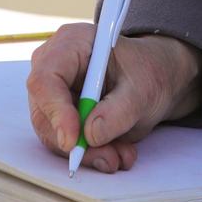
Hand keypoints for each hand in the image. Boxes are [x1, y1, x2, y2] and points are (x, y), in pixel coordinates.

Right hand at [26, 25, 201, 172]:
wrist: (157, 77)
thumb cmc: (148, 70)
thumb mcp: (144, 88)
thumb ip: (119, 110)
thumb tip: (90, 134)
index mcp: (71, 44)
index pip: (45, 80)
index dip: (56, 112)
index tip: (73, 141)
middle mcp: (54, 67)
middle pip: (45, 113)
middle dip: (76, 142)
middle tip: (109, 158)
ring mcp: (55, 93)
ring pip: (54, 134)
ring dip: (88, 152)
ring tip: (121, 155)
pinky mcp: (61, 116)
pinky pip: (66, 142)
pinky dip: (91, 153)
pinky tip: (117, 152)